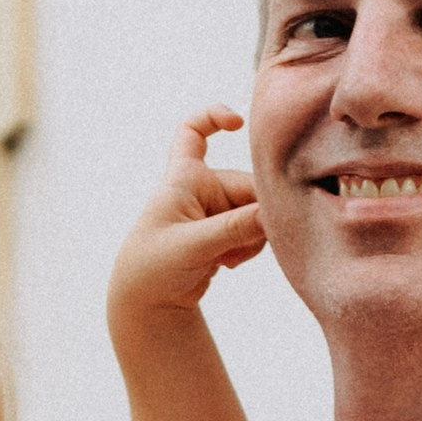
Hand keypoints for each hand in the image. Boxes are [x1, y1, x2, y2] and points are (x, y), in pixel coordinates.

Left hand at [108, 108, 266, 340]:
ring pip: (256, 212)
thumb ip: (233, 229)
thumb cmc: (154, 267)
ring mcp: (215, 212)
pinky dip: (249, 247)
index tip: (239, 124)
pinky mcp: (225, 235)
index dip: (214, 117)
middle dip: (257, 212)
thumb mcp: (192, 245)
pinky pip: (254, 232)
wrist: (147, 303)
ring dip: (254, 235)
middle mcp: (201, 189)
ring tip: (229, 258)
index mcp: (183, 177)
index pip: (193, 131)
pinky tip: (228, 263)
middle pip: (247, 184)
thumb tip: (274, 213)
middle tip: (259, 237)